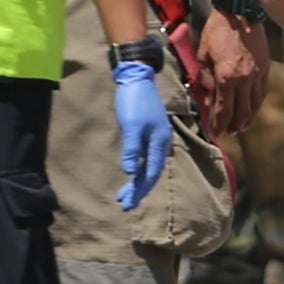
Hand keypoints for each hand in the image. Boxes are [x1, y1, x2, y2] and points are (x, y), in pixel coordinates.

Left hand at [113, 61, 172, 210]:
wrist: (137, 78)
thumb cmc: (134, 101)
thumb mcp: (131, 125)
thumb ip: (131, 149)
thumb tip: (129, 172)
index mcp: (159, 142)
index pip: (150, 173)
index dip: (140, 190)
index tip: (128, 204)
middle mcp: (160, 143)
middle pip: (150, 173)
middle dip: (138, 190)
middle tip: (125, 205)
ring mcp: (155, 138)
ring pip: (147, 166)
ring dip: (136, 181)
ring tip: (123, 195)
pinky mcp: (148, 133)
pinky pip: (145, 157)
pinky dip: (137, 168)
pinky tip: (130, 174)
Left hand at [195, 7, 269, 138]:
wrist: (239, 13)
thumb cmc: (216, 32)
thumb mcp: (203, 56)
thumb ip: (205, 80)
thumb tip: (208, 100)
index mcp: (225, 77)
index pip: (223, 109)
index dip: (219, 124)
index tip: (216, 132)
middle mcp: (244, 80)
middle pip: (241, 112)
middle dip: (234, 126)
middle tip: (228, 133)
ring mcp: (257, 75)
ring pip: (254, 105)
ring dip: (248, 119)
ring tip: (242, 127)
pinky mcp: (265, 69)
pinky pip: (262, 93)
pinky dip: (257, 104)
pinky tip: (252, 109)